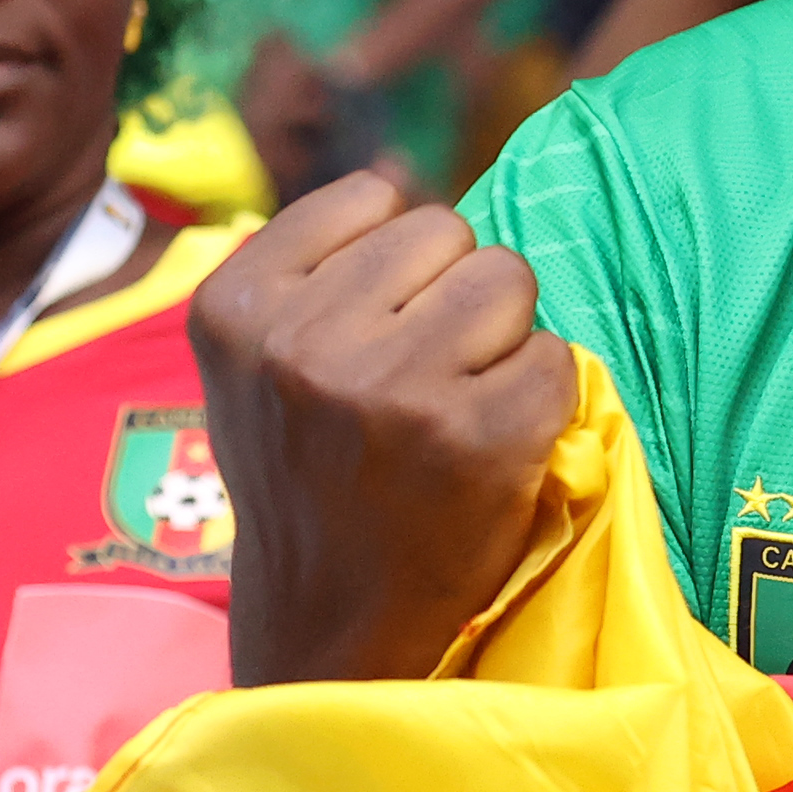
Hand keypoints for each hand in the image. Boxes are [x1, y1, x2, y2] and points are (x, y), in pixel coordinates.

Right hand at [189, 172, 577, 684]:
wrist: (328, 621)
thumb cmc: (313, 472)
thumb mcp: (263, 357)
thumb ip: (319, 264)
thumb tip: (405, 170)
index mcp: (235, 307)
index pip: (372, 197)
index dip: (394, 263)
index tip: (369, 332)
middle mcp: (302, 342)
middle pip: (448, 229)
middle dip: (453, 291)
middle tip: (422, 377)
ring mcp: (391, 389)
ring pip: (509, 275)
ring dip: (503, 334)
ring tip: (457, 404)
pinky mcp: (480, 438)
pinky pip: (558, 355)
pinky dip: (542, 396)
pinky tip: (491, 448)